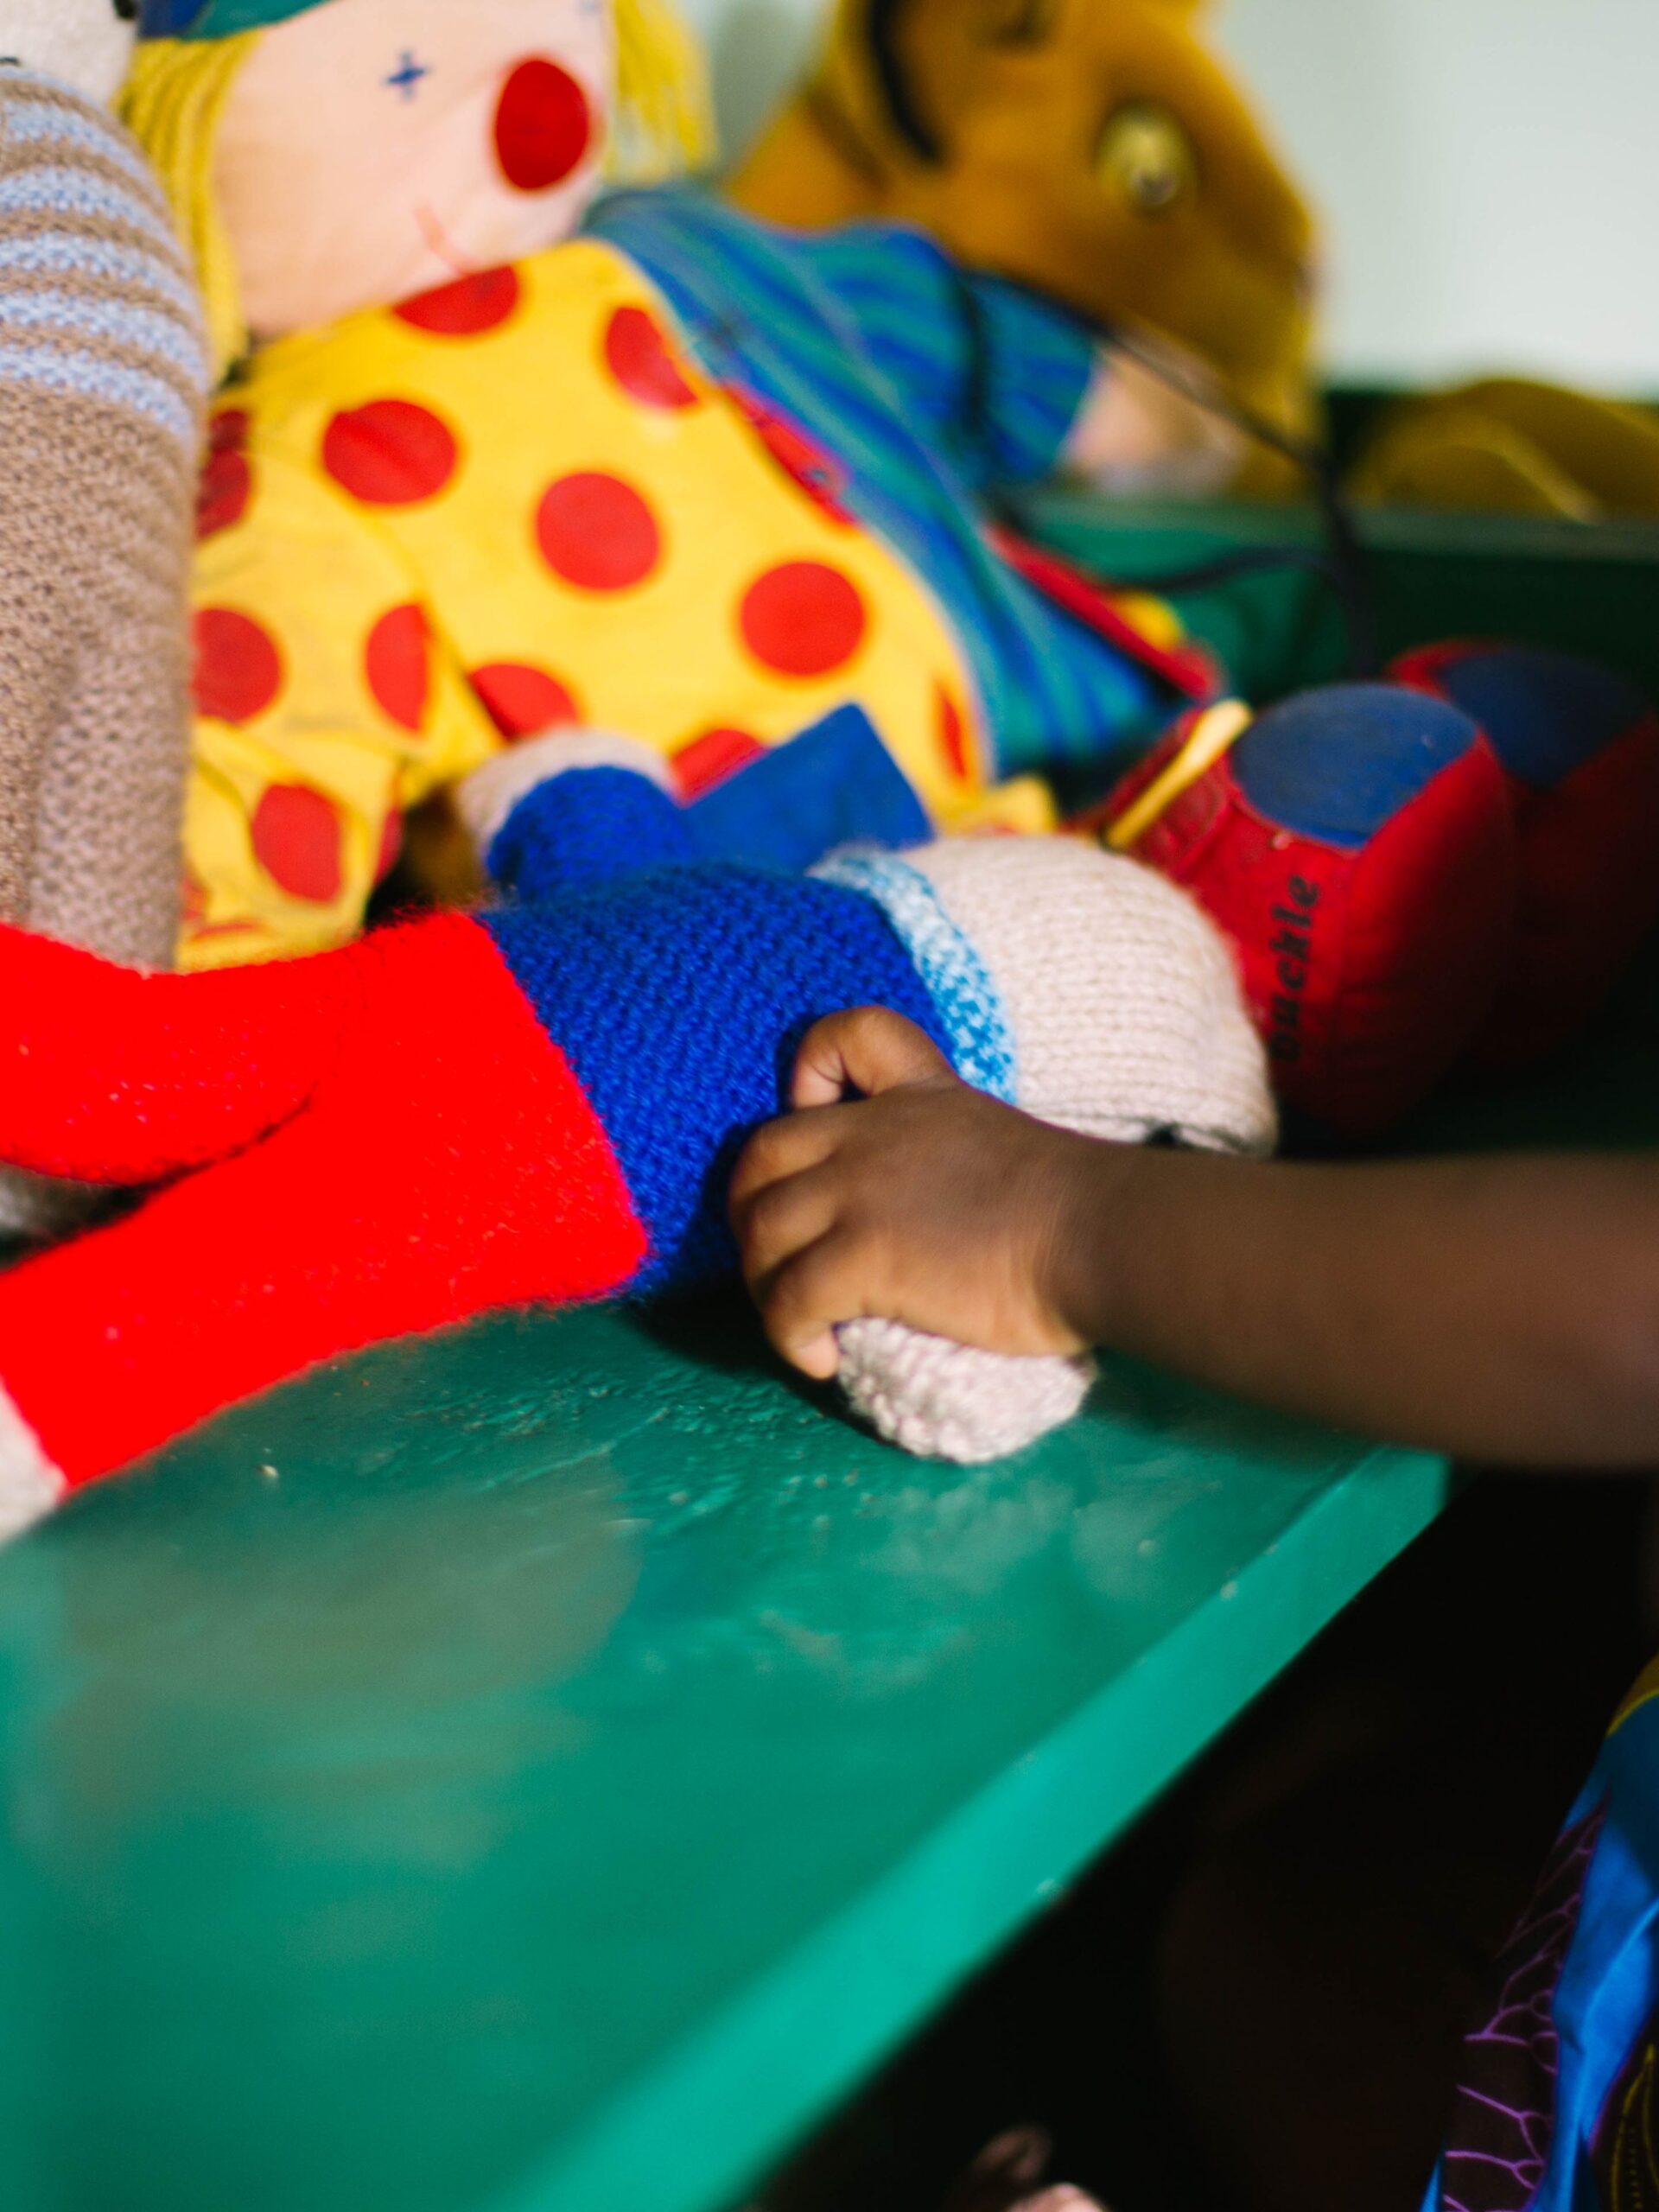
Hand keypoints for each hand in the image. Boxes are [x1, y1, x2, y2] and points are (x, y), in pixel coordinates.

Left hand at [730, 1007, 1106, 1381]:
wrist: (1098, 1237)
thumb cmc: (1079, 1212)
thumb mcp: (1002, 1147)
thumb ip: (950, 1162)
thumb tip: (936, 1225)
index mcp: (919, 1098)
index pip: (846, 1035)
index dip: (809, 1071)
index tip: (817, 1117)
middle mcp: (874, 1135)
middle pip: (762, 1152)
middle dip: (752, 1208)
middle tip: (783, 1258)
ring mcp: (861, 1192)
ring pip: (761, 1230)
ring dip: (764, 1283)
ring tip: (801, 1322)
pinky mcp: (861, 1255)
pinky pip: (788, 1299)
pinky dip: (789, 1334)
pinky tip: (820, 1359)